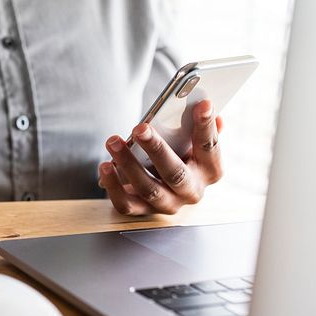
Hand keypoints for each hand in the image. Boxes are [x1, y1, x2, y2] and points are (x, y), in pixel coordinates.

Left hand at [98, 99, 223, 215]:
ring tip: (113, 142)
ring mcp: (168, 204)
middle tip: (139, 128)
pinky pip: (126, 204)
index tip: (202, 104)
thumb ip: (201, 124)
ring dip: (128, 164)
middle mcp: (192, 191)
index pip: (209, 148)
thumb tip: (206, 105)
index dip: (206, 126)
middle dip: (156, 149)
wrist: (164, 182)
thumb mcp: (193, 139)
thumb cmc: (181, 152)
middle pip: (176, 174)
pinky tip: (105, 165)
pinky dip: (114, 186)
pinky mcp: (144, 211)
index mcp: (210, 170)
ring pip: (148, 189)